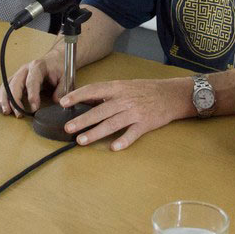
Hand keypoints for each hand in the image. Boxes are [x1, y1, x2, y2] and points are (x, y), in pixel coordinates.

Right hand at [0, 48, 64, 116]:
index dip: (32, 95)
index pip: (32, 81)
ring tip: (7, 112)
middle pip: (15, 83)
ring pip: (7, 85)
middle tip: (18, 114)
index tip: (34, 108)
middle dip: (15, 100)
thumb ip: (62, 89)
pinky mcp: (17, 79)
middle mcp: (26, 69)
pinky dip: (4, 97)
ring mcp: (20, 73)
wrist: (55, 58)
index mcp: (38, 66)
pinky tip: (6, 107)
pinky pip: (7, 87)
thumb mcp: (65, 76)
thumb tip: (57, 102)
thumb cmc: (59, 66)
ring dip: (5, 99)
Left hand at [57, 77, 192, 150]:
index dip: (78, 96)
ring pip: (112, 123)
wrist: (171, 94)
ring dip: (96, 132)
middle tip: (68, 128)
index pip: (94, 90)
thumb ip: (107, 93)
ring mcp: (135, 112)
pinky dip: (123, 140)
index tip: (63, 102)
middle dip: (82, 119)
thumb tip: (86, 100)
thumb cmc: (146, 90)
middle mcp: (124, 99)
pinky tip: (114, 147)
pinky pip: (132, 133)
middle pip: (100, 110)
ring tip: (82, 140)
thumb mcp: (125, 86)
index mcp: (118, 88)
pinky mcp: (145, 123)